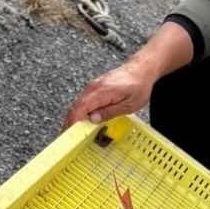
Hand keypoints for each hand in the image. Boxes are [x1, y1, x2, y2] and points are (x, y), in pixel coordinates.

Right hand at [62, 21, 194, 131]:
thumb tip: (92, 120)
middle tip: (68, 139)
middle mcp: (93, 88)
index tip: (69, 134)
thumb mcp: (128, 105)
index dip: (72, 122)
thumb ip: (109, 112)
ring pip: (78, 104)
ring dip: (74, 118)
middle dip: (70, 123)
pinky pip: (84, 101)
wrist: (141, 69)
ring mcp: (93, 86)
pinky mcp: (94, 87)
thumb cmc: (138, 86)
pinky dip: (81, 112)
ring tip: (74, 133)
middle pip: (75, 107)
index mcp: (101, 92)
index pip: (80, 108)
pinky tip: (83, 121)